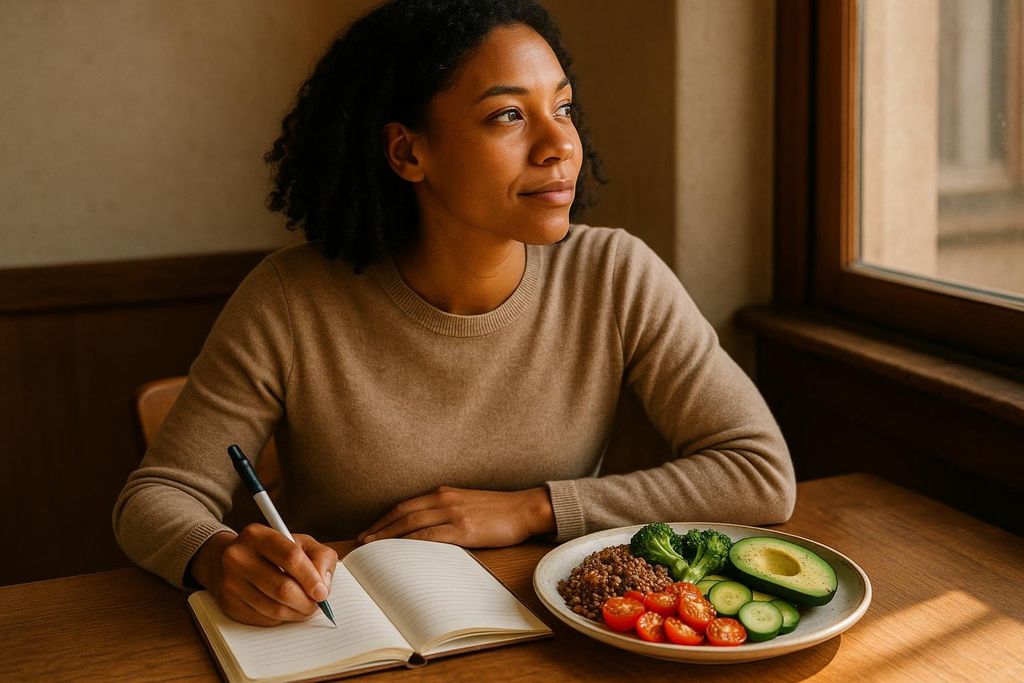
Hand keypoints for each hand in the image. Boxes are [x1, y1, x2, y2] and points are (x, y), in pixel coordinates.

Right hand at [188, 525, 337, 626]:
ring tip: (305, 608)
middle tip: (317, 605)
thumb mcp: (299, 542)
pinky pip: (263, 620)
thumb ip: (320, 557)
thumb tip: (323, 586)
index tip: (322, 592)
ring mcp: (230, 582)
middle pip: (282, 588)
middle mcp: (238, 557)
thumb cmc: (273, 552)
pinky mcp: (228, 604)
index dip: (311, 578)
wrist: (230, 560)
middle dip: (306, 602)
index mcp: (257, 535)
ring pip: (274, 609)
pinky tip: (286, 609)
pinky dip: (281, 619)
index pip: (291, 557)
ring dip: (296, 613)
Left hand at [357, 485, 555, 547]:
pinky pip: (431, 536)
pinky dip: (411, 542)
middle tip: (362, 541)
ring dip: (389, 536)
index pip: (406, 505)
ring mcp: (454, 513)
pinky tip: (400, 550)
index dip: (384, 518)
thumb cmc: (499, 510)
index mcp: (444, 492)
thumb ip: (446, 510)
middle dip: (380, 527)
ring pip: (411, 523)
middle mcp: (445, 499)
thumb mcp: (467, 502)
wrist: (525, 509)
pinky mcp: (464, 529)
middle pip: (403, 513)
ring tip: (373, 548)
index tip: (370, 529)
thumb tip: (424, 528)